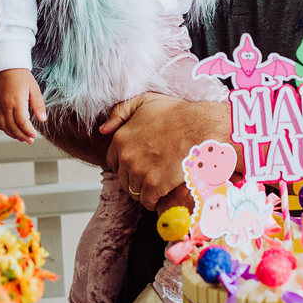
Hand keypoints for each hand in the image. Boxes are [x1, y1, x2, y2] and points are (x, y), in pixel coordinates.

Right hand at [0, 68, 46, 142]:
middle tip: (30, 140)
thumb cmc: (22, 77)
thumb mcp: (35, 89)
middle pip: (12, 126)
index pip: (22, 121)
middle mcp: (6, 104)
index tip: (34, 135)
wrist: (8, 67)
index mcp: (17, 100)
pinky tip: (10, 130)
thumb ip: (38, 105)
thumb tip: (43, 119)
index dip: (28, 131)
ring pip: (3, 126)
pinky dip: (3, 128)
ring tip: (21, 138)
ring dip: (12, 134)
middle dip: (22, 135)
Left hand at [103, 96, 232, 209]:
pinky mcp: (154, 185)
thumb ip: (120, 112)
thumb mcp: (144, 101)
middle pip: (123, 178)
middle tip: (150, 174)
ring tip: (157, 183)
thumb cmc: (176, 113)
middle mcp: (126, 156)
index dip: (125, 163)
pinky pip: (147, 201)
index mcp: (121, 138)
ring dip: (144, 190)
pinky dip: (153, 200)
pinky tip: (162, 193)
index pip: (112, 161)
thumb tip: (103, 129)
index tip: (137, 163)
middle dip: (134, 178)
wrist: (199, 127)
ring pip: (134, 191)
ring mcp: (139, 172)